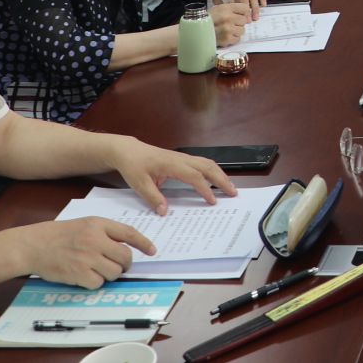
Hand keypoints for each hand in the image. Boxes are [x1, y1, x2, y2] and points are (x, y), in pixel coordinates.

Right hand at [8, 216, 154, 289]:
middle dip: (125, 264)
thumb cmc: (60, 235)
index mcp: (98, 224)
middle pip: (125, 257)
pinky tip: (85, 275)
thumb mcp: (85, 224)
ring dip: (111, 274)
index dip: (143, 243)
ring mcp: (88, 258)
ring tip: (98, 270)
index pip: (129, 233)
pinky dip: (95, 282)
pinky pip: (99, 283)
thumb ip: (106, 232)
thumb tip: (128, 247)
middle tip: (119, 266)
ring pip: (115, 272)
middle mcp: (95, 240)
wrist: (34, 245)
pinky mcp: (79, 274)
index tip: (152, 251)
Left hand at [106, 134, 236, 214]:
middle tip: (233, 193)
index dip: (204, 188)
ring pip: (207, 163)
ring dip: (220, 174)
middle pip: (207, 166)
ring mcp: (183, 157)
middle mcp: (181, 159)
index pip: (194, 176)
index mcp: (172, 164)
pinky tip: (216, 180)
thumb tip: (165, 211)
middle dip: (222, 179)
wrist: (129, 150)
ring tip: (230, 187)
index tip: (212, 201)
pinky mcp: (182, 159)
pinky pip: (202, 163)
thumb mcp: (138, 184)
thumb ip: (152, 197)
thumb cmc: (134, 165)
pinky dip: (213, 171)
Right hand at [207, 0, 252, 46]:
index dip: (243, 12)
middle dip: (239, 22)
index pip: (245, 8)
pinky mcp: (227, 39)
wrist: (196, 32)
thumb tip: (246, 14)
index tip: (240, 15)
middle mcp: (229, 18)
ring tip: (227, 31)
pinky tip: (225, 36)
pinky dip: (233, 39)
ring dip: (236, 31)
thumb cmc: (207, 19)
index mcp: (226, 8)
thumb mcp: (217, 9)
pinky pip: (237, 39)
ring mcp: (228, 29)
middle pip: (244, 20)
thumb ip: (231, 9)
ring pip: (242, 30)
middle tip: (231, 24)